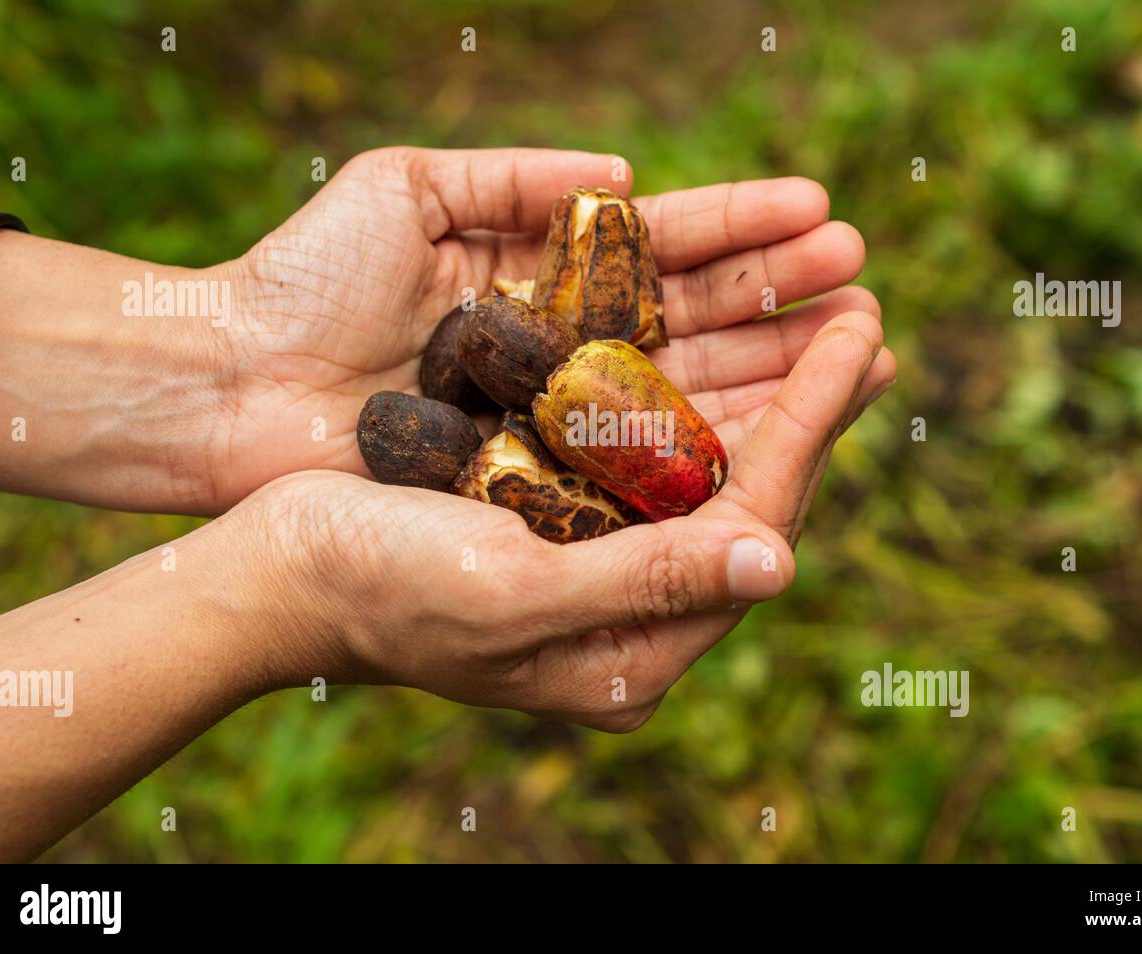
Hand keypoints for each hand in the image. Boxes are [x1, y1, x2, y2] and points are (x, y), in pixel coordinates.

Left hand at [207, 147, 894, 511]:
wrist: (225, 385)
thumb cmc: (302, 278)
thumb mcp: (407, 189)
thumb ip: (517, 178)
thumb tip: (628, 176)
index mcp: (543, 277)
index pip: (667, 250)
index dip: (748, 234)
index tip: (828, 218)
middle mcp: (563, 355)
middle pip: (695, 327)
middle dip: (783, 306)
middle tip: (870, 290)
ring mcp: (555, 426)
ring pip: (686, 398)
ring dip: (773, 375)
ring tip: (861, 351)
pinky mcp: (539, 489)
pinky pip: (638, 469)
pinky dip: (710, 450)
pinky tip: (784, 429)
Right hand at [249, 290, 891, 729]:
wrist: (275, 573)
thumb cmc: (380, 591)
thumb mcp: (514, 594)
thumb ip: (646, 583)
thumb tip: (780, 564)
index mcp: (632, 652)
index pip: (753, 525)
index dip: (810, 427)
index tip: (862, 342)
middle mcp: (628, 609)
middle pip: (745, 493)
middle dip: (807, 404)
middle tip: (866, 318)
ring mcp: (596, 560)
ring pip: (705, 462)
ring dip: (762, 385)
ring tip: (825, 314)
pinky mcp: (559, 514)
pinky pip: (647, 446)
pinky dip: (689, 387)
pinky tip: (724, 337)